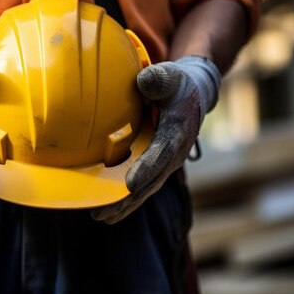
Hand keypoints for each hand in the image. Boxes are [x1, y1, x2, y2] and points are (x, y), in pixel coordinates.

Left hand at [91, 55, 219, 223]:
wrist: (193, 93)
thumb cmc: (177, 84)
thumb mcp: (171, 76)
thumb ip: (159, 79)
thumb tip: (144, 81)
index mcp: (178, 131)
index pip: (162, 153)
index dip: (147, 168)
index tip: (130, 184)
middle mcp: (173, 153)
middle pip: (151, 181)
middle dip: (129, 199)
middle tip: (104, 213)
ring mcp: (166, 162)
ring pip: (145, 189)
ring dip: (124, 205)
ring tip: (100, 218)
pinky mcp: (157, 165)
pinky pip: (141, 185)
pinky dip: (125, 198)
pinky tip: (106, 209)